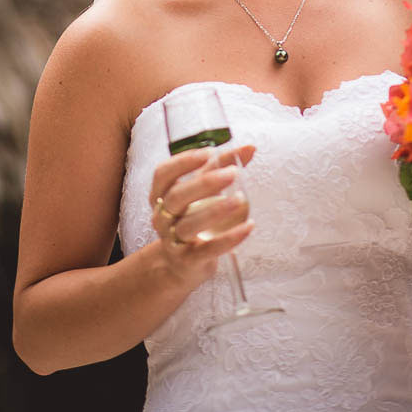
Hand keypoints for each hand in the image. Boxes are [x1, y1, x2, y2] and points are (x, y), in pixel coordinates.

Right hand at [148, 144, 255, 284]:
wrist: (180, 264)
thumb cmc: (192, 216)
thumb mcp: (203, 190)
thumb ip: (223, 166)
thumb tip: (250, 148)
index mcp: (161, 195)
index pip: (163, 174)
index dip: (183, 162)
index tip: (209, 152)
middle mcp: (162, 217)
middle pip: (177, 197)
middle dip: (205, 183)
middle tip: (232, 173)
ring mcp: (173, 240)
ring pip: (189, 224)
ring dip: (216, 210)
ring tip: (240, 199)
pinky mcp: (188, 261)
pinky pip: (208, 249)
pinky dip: (229, 238)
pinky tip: (248, 226)